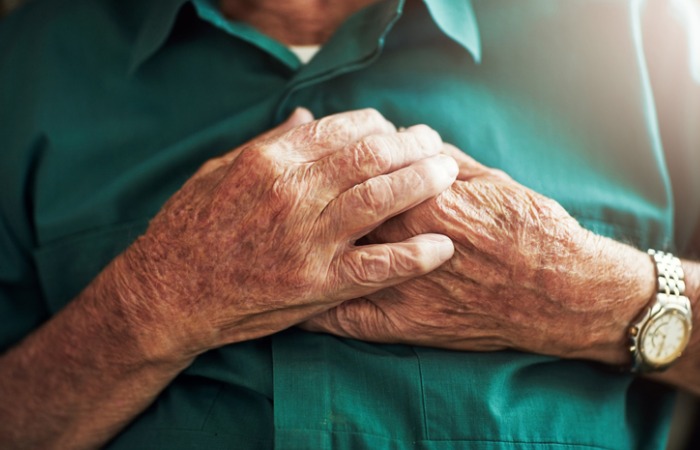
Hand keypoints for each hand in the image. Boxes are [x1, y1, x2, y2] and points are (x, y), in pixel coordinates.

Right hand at [116, 108, 458, 361]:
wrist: (169, 292)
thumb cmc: (191, 227)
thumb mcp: (220, 169)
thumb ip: (269, 142)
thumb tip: (306, 115)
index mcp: (271, 160)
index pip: (343, 129)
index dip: (379, 126)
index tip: (394, 131)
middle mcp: (293, 193)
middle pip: (371, 156)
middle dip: (411, 145)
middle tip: (434, 145)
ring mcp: (306, 239)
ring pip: (381, 199)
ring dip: (423, 182)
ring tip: (448, 174)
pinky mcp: (315, 284)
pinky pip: (377, 267)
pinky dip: (414, 255)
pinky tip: (441, 247)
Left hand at [302, 147, 654, 363]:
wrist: (560, 290)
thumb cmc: (528, 227)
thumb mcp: (484, 177)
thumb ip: (435, 160)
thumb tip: (405, 141)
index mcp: (415, 196)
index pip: (352, 173)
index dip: (328, 166)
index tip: (312, 163)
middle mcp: (396, 239)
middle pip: (331, 216)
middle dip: (304, 206)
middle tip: (282, 205)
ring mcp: (394, 285)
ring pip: (326, 263)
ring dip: (300, 251)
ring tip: (278, 243)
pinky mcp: (399, 324)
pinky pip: (340, 318)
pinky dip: (311, 309)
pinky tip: (291, 303)